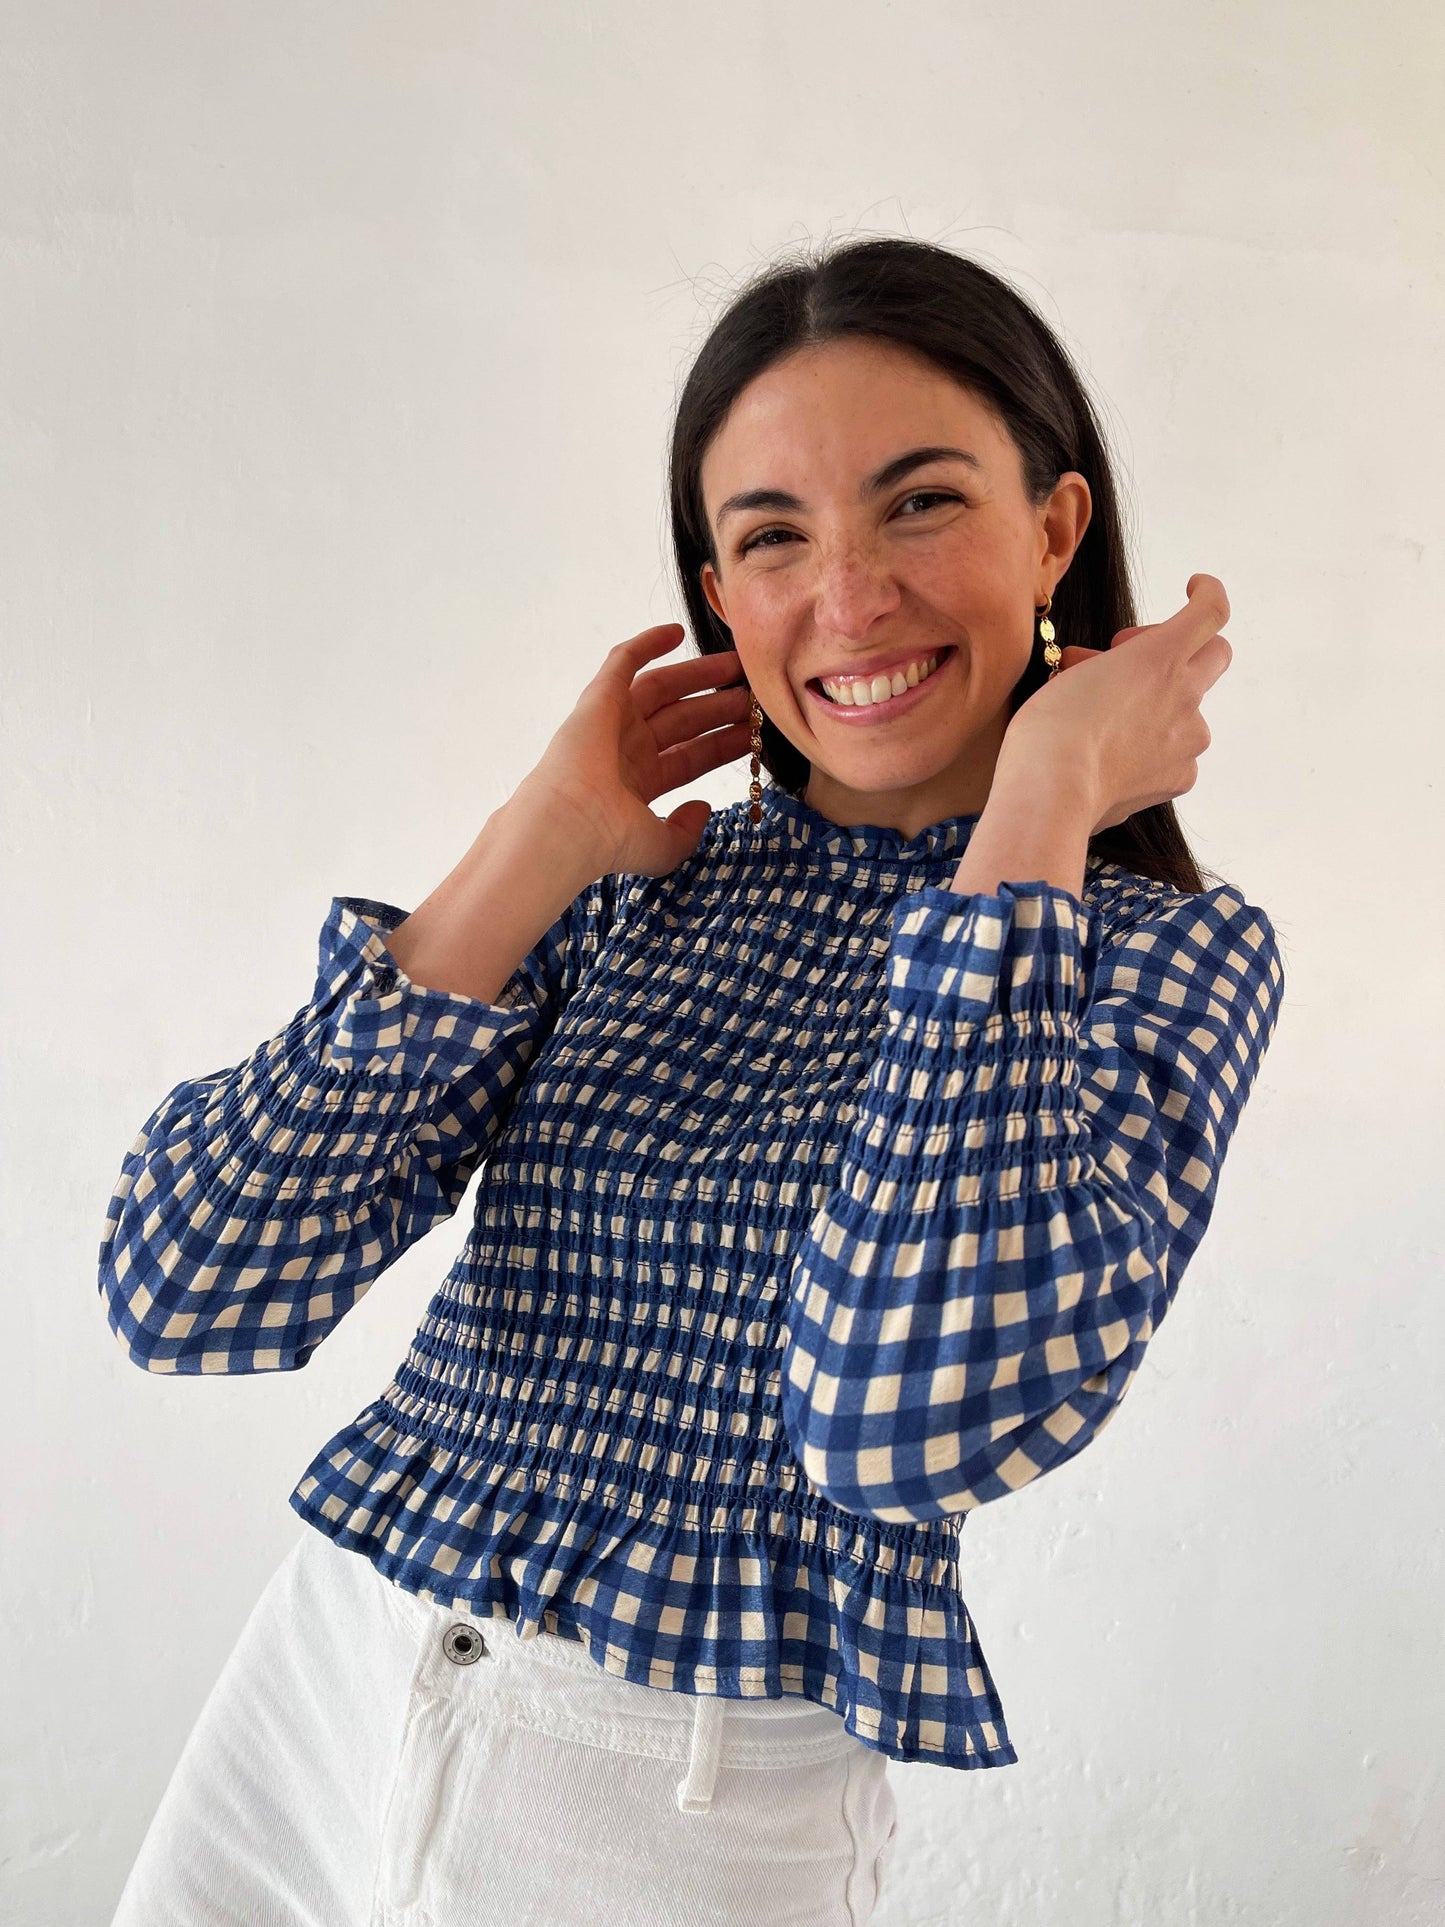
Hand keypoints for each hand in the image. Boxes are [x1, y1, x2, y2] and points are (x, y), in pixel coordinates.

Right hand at [514, 623, 753, 878]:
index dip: (723, 743)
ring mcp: (611, 723)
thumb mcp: (661, 847)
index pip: (691, 757)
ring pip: (662, 689)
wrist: (569, 826)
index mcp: (639, 784)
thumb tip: (703, 808)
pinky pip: (622, 661)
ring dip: (698, 675)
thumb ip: (686, 832)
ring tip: (736, 665)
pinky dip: (647, 643)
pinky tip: (677, 631)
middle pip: (683, 720)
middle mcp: (625, 750)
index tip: (754, 732)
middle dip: (718, 707)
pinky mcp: (598, 699)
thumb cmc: (608, 842)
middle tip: (753, 693)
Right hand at [1006, 575, 1233, 832]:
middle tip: (1134, 664)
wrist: (1052, 792)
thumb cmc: (1048, 728)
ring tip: (1107, 725)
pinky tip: (1115, 760)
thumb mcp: (1070, 674)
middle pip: (1216, 653)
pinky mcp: (1180, 777)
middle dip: (1182, 650)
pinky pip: (1176, 755)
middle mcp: (1185, 694)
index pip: (1210, 611)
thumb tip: (1094, 669)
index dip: (1208, 593)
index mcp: (1160, 657)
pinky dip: (1152, 752)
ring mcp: (1188, 738)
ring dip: (1156, 708)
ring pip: (1187, 710)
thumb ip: (1100, 667)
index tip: (1196, 588)